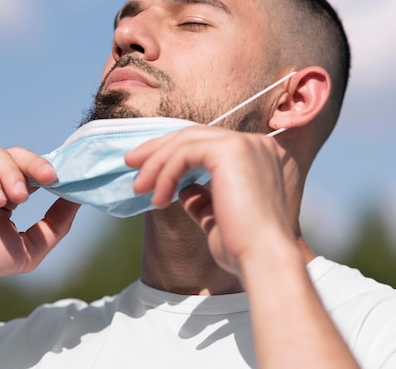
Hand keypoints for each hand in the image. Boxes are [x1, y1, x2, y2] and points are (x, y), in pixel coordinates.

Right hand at [0, 146, 78, 290]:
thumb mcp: (30, 246)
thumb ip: (56, 224)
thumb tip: (79, 199)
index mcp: (4, 190)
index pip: (30, 168)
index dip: (47, 169)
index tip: (63, 179)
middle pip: (16, 155)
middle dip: (35, 165)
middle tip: (49, 179)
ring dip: (12, 173)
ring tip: (17, 199)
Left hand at [126, 126, 296, 280]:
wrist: (263, 260)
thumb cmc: (245, 248)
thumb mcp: (218, 218)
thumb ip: (203, 200)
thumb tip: (183, 189)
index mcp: (258, 155)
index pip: (208, 143)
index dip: (175, 152)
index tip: (147, 168)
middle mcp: (255, 143)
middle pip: (195, 135)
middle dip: (159, 149)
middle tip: (131, 164)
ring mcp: (245, 144)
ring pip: (186, 141)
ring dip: (157, 164)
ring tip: (139, 188)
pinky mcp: (230, 150)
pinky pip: (185, 153)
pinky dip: (166, 173)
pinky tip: (158, 198)